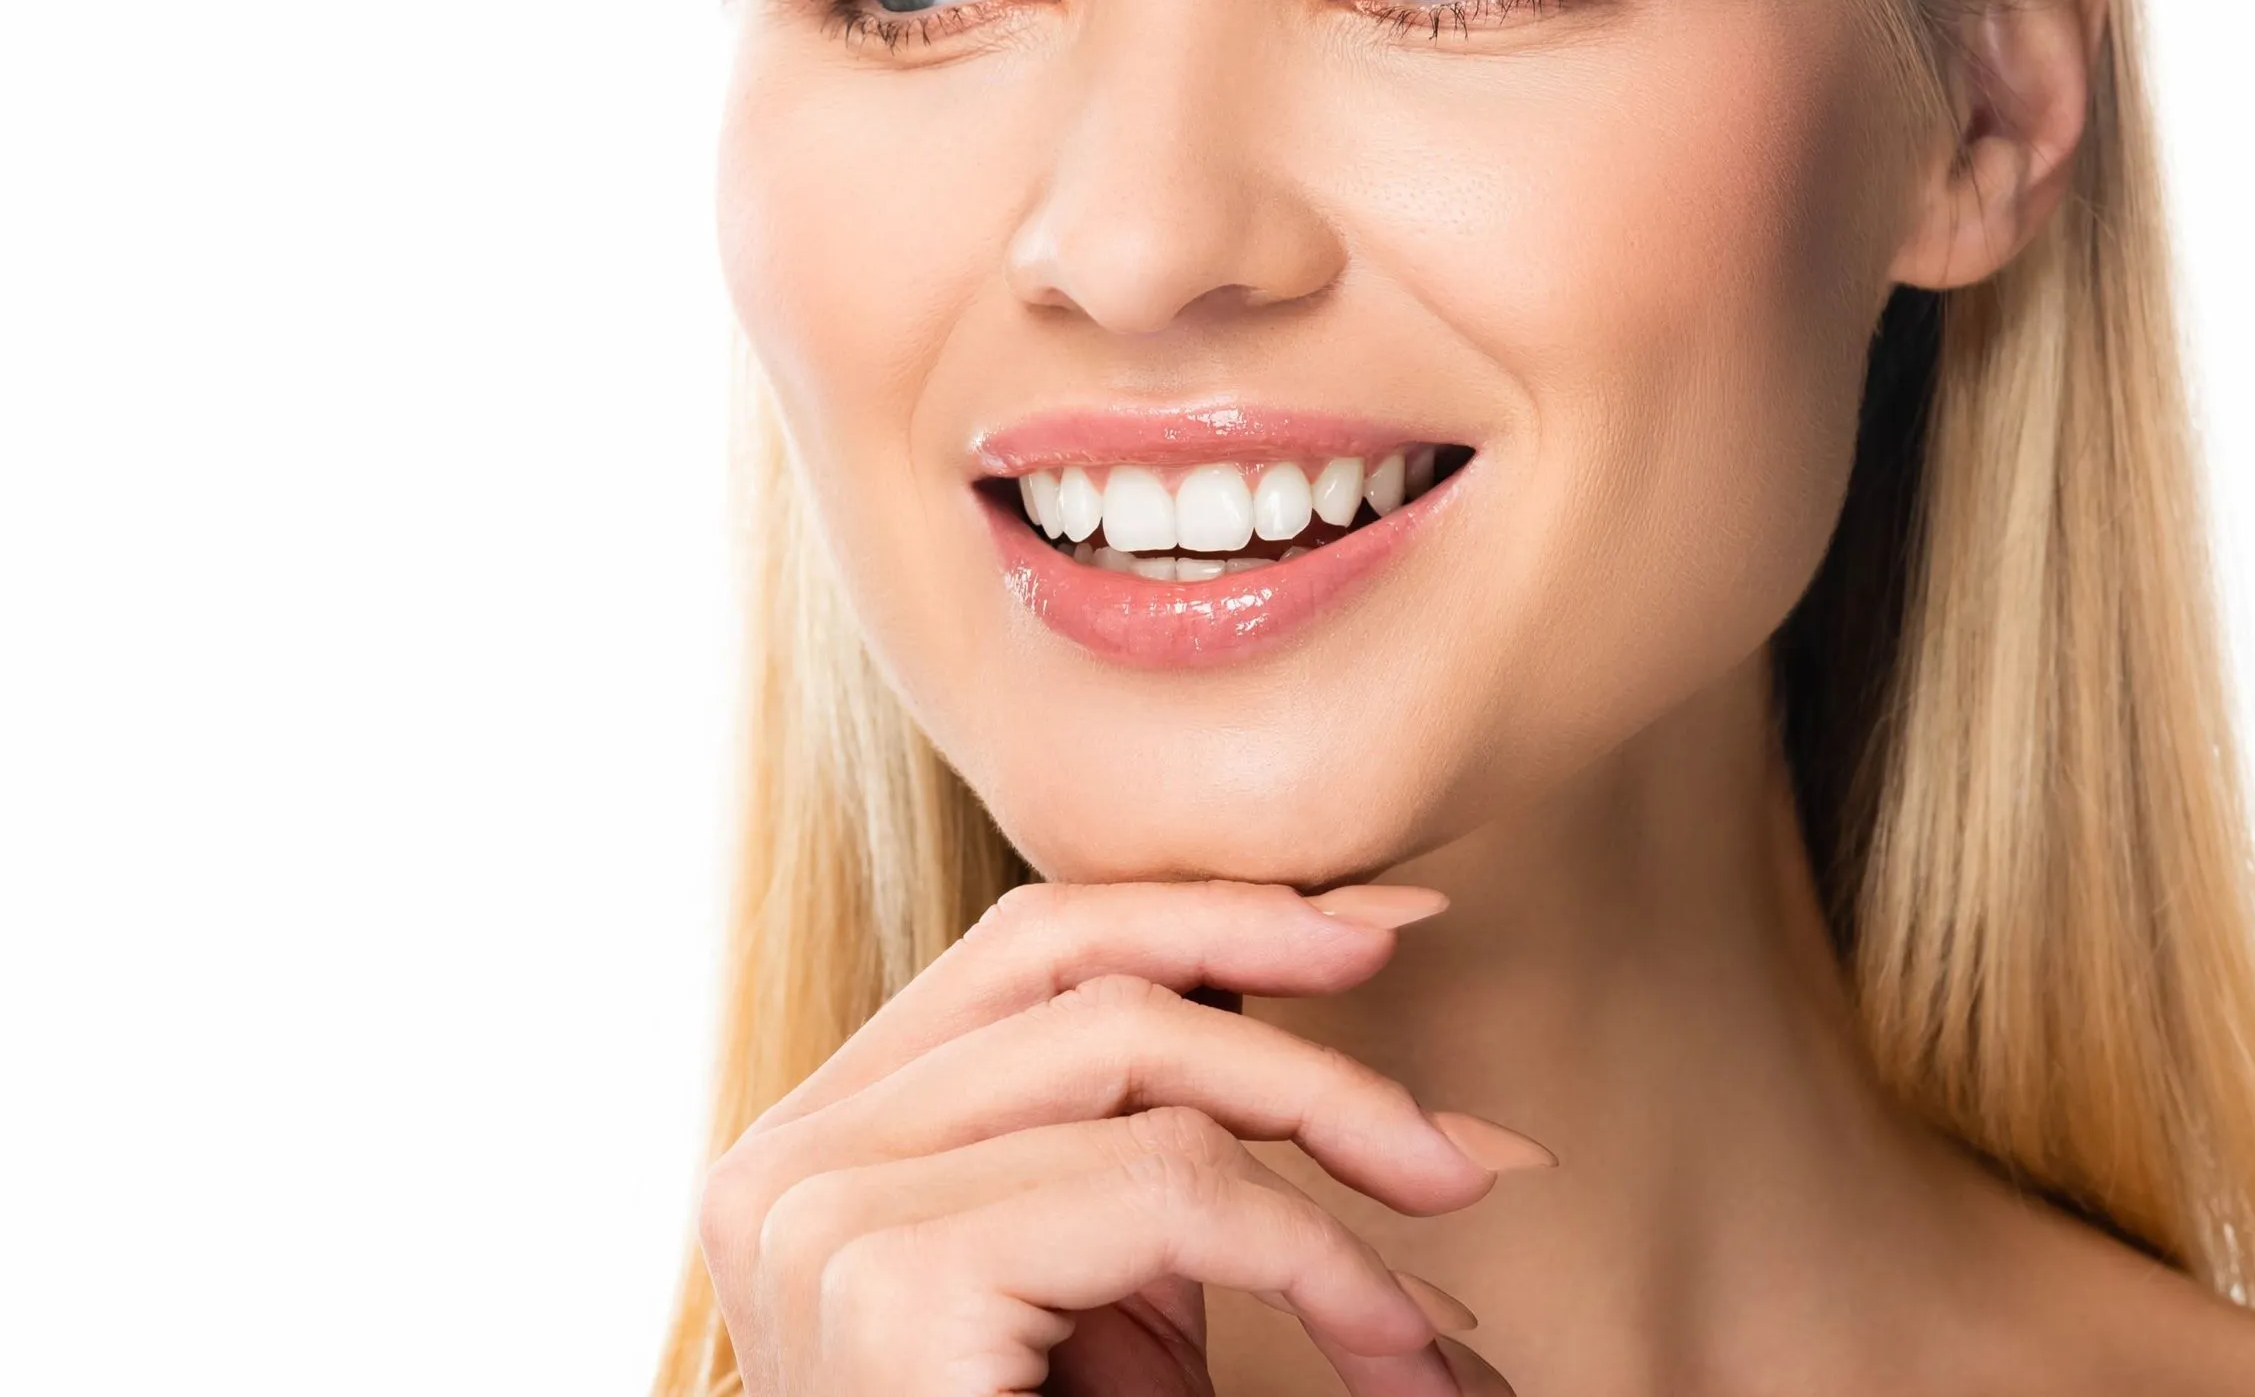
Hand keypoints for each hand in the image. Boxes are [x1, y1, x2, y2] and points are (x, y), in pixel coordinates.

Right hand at [697, 878, 1533, 1395]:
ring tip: (1459, 1215)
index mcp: (826, 1139)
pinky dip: (1323, 1252)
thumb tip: (1360, 964)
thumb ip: (1167, 1141)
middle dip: (1296, 1007)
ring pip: (1140, 1054)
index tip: (1383, 925)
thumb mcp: (1116, 1291)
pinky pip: (1171, 1186)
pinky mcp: (892, 1280)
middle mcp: (789, 1157)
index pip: (1030, 947)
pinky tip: (1399, 1343)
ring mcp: (820, 1212)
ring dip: (1339, 1124)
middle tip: (1465, 1108)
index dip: (1213, 912)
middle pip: (1086, 978)